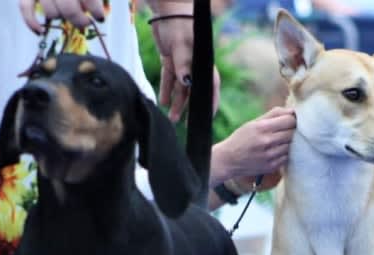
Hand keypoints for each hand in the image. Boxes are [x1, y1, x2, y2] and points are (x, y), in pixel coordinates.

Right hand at [20, 0, 105, 32]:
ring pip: (51, 12)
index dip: (96, 11)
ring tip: (68, 16)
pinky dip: (31, 22)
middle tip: (85, 22)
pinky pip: (25, 8)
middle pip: (69, 8)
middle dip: (80, 20)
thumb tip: (93, 12)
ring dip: (61, 17)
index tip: (99, 17)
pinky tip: (40, 31)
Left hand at [149, 1, 219, 121]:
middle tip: (184, 124)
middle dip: (189, 109)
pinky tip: (163, 102)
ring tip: (171, 117)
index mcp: (204, 66)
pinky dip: (166, 90)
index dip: (209, 105)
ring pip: (180, 89)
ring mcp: (183, 65)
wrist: (168, 11)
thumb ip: (183, 66)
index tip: (206, 119)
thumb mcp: (182, 46)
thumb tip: (186, 84)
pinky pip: (169, 80)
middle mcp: (195, 68)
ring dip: (176, 103)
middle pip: (193, 93)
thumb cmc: (182, 26)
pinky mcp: (171, 61)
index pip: (210, 89)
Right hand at [210, 107, 296, 192]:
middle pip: (292, 133)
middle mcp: (267, 142)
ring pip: (292, 146)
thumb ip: (274, 115)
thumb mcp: (254, 123)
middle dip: (292, 130)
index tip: (290, 120)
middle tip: (287, 130)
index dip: (292, 119)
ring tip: (280, 141)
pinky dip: (285, 153)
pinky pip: (287, 157)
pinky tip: (277, 151)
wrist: (229, 160)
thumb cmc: (242, 138)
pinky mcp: (272, 166)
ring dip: (289, 143)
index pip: (289, 120)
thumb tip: (292, 111)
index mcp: (262, 128)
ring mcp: (270, 156)